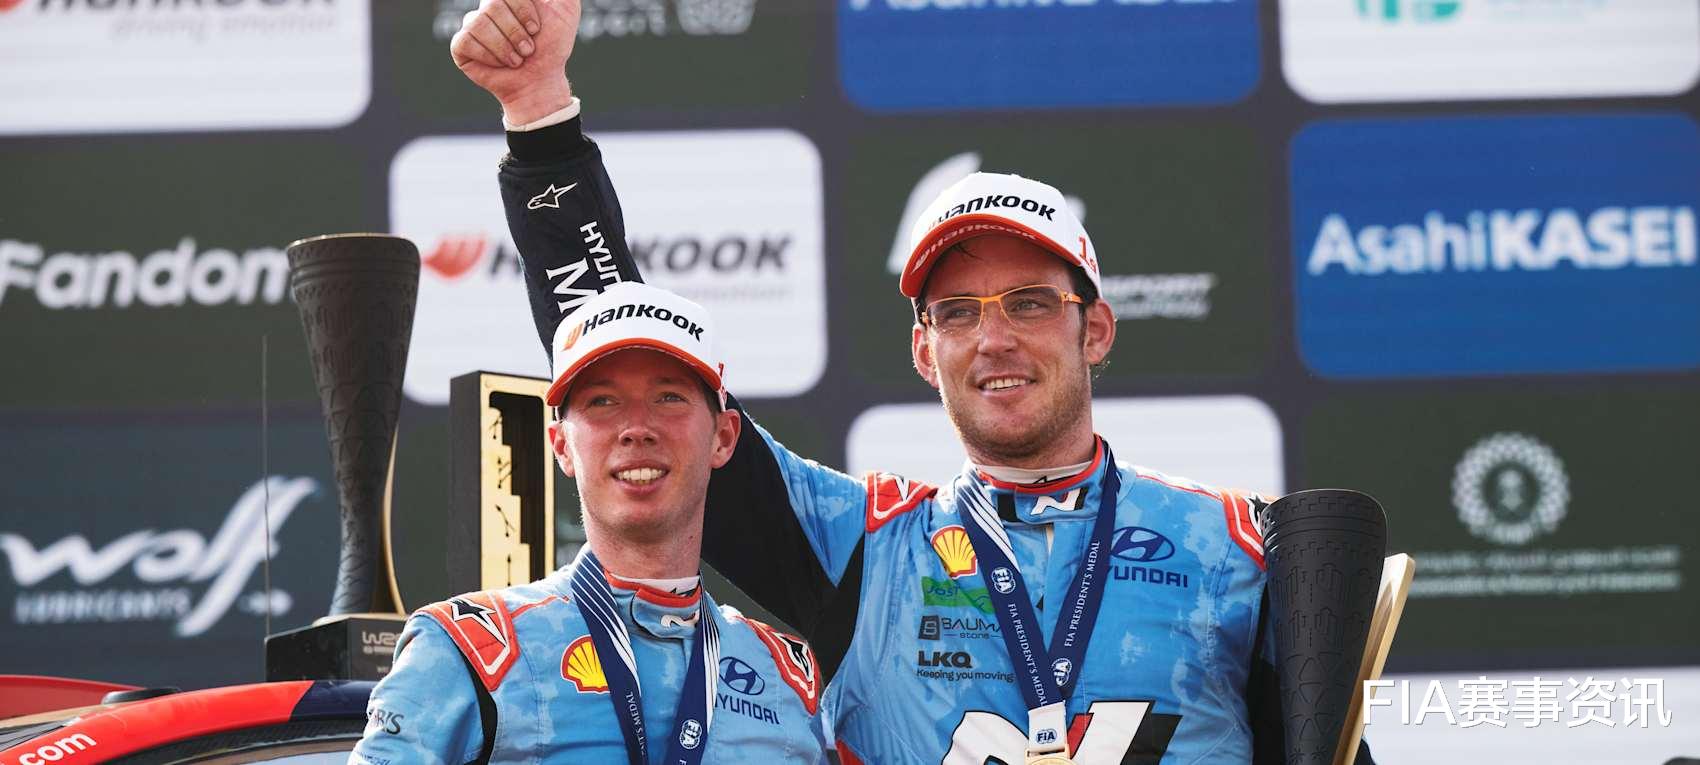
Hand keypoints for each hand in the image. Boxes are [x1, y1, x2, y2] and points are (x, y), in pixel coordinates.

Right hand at [451, 0, 580, 124]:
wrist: (542, 79)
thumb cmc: (553, 44)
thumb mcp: (566, 7)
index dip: (522, 8)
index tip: (536, 28)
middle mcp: (488, 5)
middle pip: (492, 4)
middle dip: (516, 31)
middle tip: (529, 48)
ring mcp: (473, 23)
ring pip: (480, 22)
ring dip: (505, 46)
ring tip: (518, 58)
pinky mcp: (461, 45)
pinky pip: (466, 41)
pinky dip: (490, 56)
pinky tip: (501, 64)